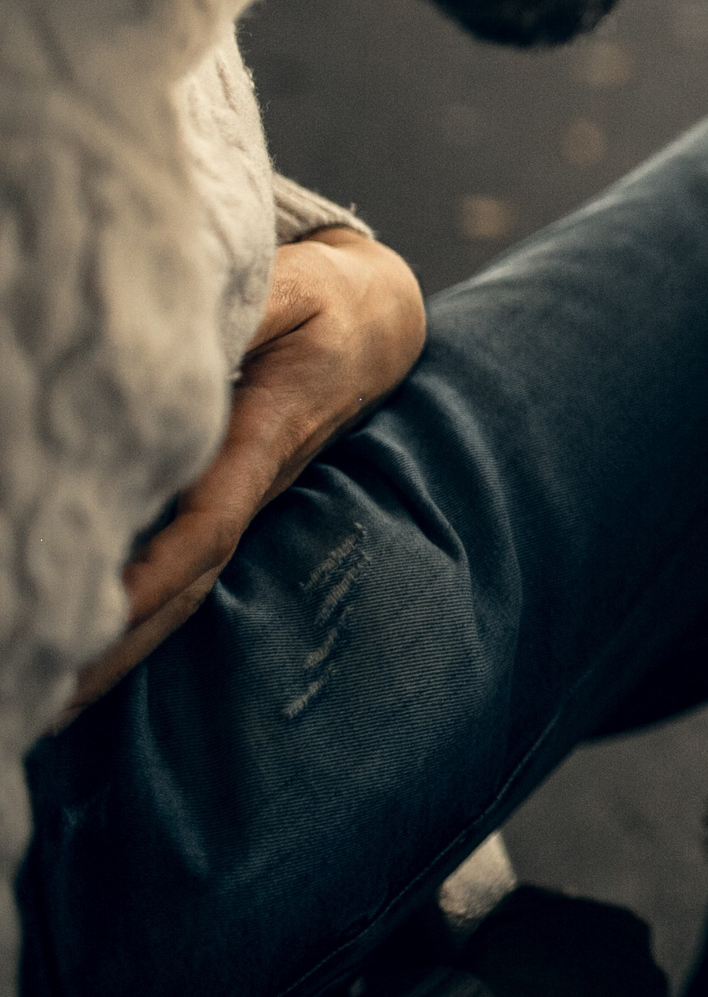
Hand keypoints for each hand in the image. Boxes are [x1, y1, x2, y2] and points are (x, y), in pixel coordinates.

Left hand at [64, 226, 425, 714]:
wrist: (377, 325)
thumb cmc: (327, 304)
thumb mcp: (292, 290)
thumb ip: (239, 309)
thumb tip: (171, 336)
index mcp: (268, 439)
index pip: (208, 522)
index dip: (155, 574)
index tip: (97, 615)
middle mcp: (253, 487)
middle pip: (185, 586)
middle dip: (117, 646)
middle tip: (42, 701)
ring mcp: (240, 502)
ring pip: (178, 591)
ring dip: (116, 651)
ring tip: (43, 706)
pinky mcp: (221, 501)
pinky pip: (174, 572)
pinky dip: (128, 619)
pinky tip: (78, 652)